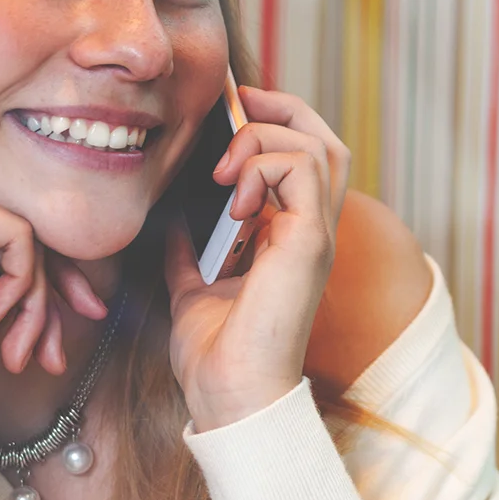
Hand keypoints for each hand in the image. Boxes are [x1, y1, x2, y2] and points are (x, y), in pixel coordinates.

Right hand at [0, 180, 107, 415]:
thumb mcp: (0, 302)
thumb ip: (34, 277)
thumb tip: (98, 298)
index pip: (17, 230)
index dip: (55, 276)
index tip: (82, 319)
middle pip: (26, 231)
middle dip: (49, 295)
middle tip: (51, 356)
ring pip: (27, 235)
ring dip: (36, 300)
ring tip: (19, 348)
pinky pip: (20, 235)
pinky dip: (22, 283)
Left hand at [162, 86, 350, 431]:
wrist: (227, 395)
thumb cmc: (215, 351)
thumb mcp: (193, 284)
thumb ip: (189, 249)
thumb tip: (173, 218)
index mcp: (288, 236)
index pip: (302, 158)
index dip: (274, 123)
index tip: (231, 110)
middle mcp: (310, 230)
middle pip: (326, 141)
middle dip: (284, 109)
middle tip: (239, 104)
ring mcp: (315, 234)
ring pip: (318, 146)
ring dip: (264, 140)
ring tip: (224, 171)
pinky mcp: (310, 242)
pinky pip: (302, 171)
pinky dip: (264, 167)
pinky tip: (232, 199)